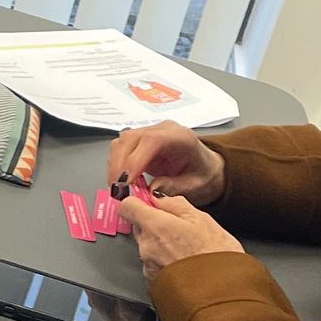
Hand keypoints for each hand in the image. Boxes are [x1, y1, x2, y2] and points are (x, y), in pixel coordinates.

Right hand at [105, 122, 224, 204]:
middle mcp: (163, 131)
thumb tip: (151, 190)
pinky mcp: (141, 142)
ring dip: (114, 165)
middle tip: (117, 190)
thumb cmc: (203, 174)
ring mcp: (150, 134)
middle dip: (118, 165)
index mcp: (181, 138)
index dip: (134, 160)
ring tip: (118, 188)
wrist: (206, 168)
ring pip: (122, 141)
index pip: (151, 141)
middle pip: (131, 138)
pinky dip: (116, 166)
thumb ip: (174, 187)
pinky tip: (121, 181)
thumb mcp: (195, 186)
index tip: (125, 181)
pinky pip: (121, 149)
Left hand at [124, 190, 243, 280]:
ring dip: (161, 244)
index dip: (137, 202)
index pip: (128, 206)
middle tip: (179, 227)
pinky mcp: (153, 282)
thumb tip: (160, 199)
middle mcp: (146, 246)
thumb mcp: (202, 219)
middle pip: (139, 227)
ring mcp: (148, 266)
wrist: (221, 294)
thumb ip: (175, 204)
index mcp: (155, 226)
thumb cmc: (215, 258)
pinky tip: (183, 262)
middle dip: (154, 223)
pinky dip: (164, 261)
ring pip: (147, 246)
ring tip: (186, 248)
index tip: (148, 202)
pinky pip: (153, 264)